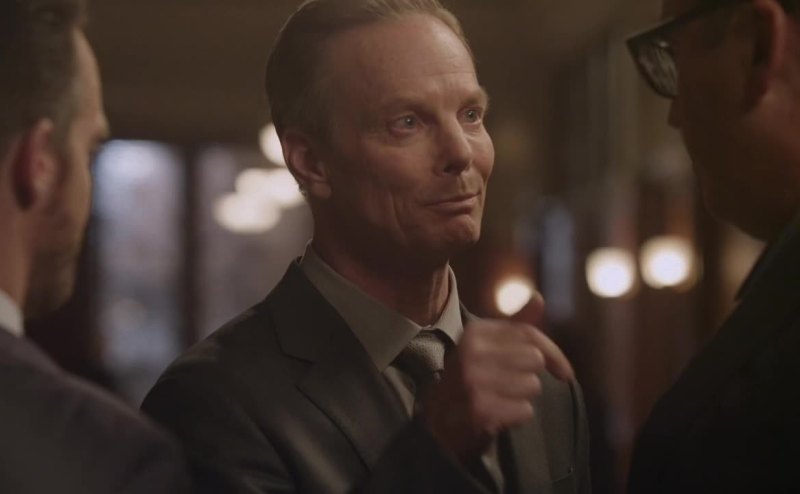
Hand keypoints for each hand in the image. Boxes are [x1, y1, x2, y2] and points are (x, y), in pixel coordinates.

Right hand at [418, 298, 572, 461]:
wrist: (438, 421)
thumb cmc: (472, 379)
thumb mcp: (488, 347)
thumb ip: (516, 325)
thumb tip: (539, 298)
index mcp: (474, 331)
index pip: (530, 335)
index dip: (554, 354)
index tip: (565, 372)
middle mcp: (471, 351)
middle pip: (534, 360)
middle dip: (528, 376)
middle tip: (509, 386)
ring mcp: (473, 380)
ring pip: (532, 386)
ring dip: (522, 397)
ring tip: (500, 399)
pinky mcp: (479, 409)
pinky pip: (525, 410)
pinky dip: (517, 416)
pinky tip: (498, 415)